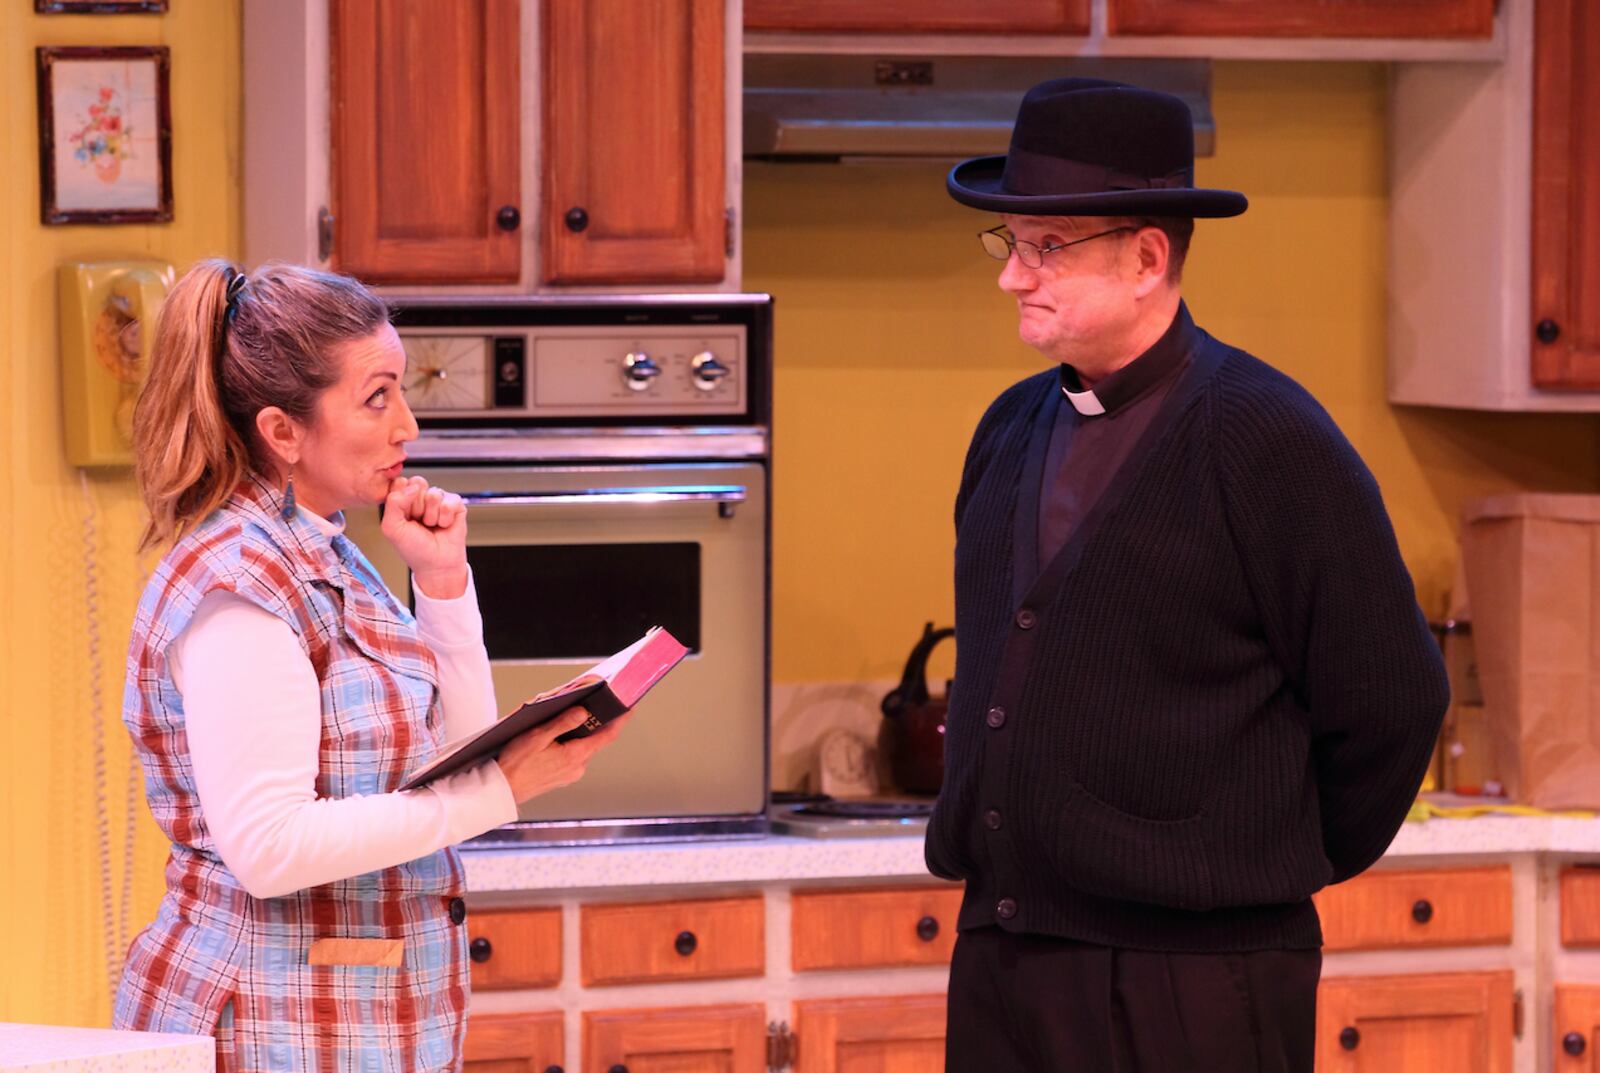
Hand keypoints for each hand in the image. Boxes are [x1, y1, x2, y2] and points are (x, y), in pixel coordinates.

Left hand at [381, 476, 467, 597]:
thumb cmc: (414, 548)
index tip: (404, 517)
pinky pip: (450, 501)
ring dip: (432, 516)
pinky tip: (444, 526)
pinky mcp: (456, 504)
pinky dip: (446, 518)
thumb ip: (393, 503)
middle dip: (417, 506)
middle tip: (418, 522)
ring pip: (434, 494)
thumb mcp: (391, 527)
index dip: (402, 499)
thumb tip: (412, 487)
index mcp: (403, 499)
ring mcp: (439, 500)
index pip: (400, 482)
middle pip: (418, 483)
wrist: (436, 565)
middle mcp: (421, 497)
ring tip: (431, 526)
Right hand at [494, 708, 632, 802]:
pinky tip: (557, 736)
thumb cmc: (515, 763)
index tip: (630, 707)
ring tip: (569, 716)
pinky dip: (570, 743)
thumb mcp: (538, 736)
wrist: (500, 790)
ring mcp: (570, 774)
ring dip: (579, 733)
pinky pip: (572, 755)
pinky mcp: (561, 777)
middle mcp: (578, 767)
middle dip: (595, 722)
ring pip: (582, 747)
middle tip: (593, 704)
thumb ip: (563, 722)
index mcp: (575, 756)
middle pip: (595, 739)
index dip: (620, 720)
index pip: (607, 735)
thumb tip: (584, 711)